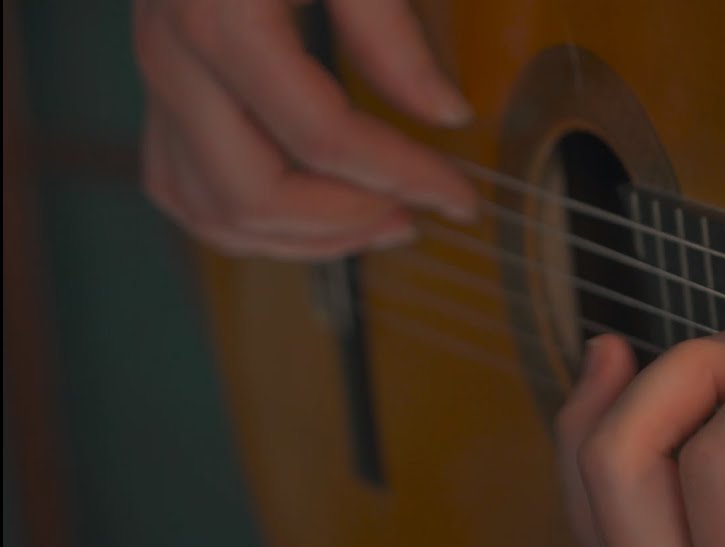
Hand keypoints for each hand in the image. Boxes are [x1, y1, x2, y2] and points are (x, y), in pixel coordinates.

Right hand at [134, 0, 476, 258]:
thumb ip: (388, 29)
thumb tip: (444, 114)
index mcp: (219, 19)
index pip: (324, 139)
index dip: (404, 177)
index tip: (461, 194)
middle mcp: (172, 57)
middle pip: (253, 193)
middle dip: (350, 221)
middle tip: (420, 216)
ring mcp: (156, 77)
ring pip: (208, 208)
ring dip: (299, 240)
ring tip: (376, 226)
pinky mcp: (160, 86)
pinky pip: (179, 186)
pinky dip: (243, 222)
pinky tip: (310, 216)